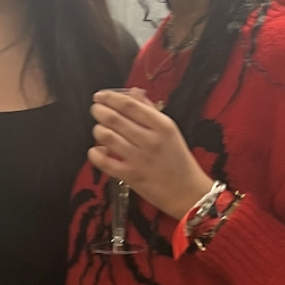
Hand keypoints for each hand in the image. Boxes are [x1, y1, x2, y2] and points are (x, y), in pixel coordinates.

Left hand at [88, 88, 213, 219]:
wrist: (189, 193)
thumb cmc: (178, 159)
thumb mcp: (170, 130)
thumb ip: (150, 110)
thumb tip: (133, 92)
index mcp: (162, 125)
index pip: (130, 105)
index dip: (110, 98)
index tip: (100, 96)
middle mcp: (150, 140)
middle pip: (115, 119)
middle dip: (100, 111)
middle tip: (96, 109)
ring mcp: (139, 159)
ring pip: (107, 137)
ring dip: (98, 130)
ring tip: (99, 130)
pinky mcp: (130, 176)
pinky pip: (104, 162)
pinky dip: (95, 153)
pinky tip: (97, 150)